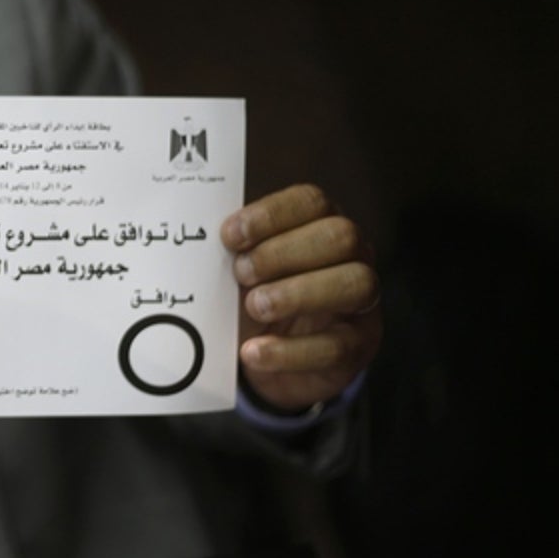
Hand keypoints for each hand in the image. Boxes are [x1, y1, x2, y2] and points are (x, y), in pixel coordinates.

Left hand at [220, 184, 380, 413]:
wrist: (265, 355)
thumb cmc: (253, 294)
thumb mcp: (242, 269)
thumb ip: (231, 251)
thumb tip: (197, 238)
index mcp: (320, 224)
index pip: (311, 202)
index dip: (271, 215)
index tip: (229, 236)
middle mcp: (352, 256)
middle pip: (341, 236)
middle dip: (283, 253)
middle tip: (240, 273)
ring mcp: (361, 303)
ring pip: (355, 283)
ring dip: (296, 293)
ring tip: (254, 307)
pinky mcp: (357, 347)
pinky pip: (336, 347)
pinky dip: (289, 351)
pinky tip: (252, 351)